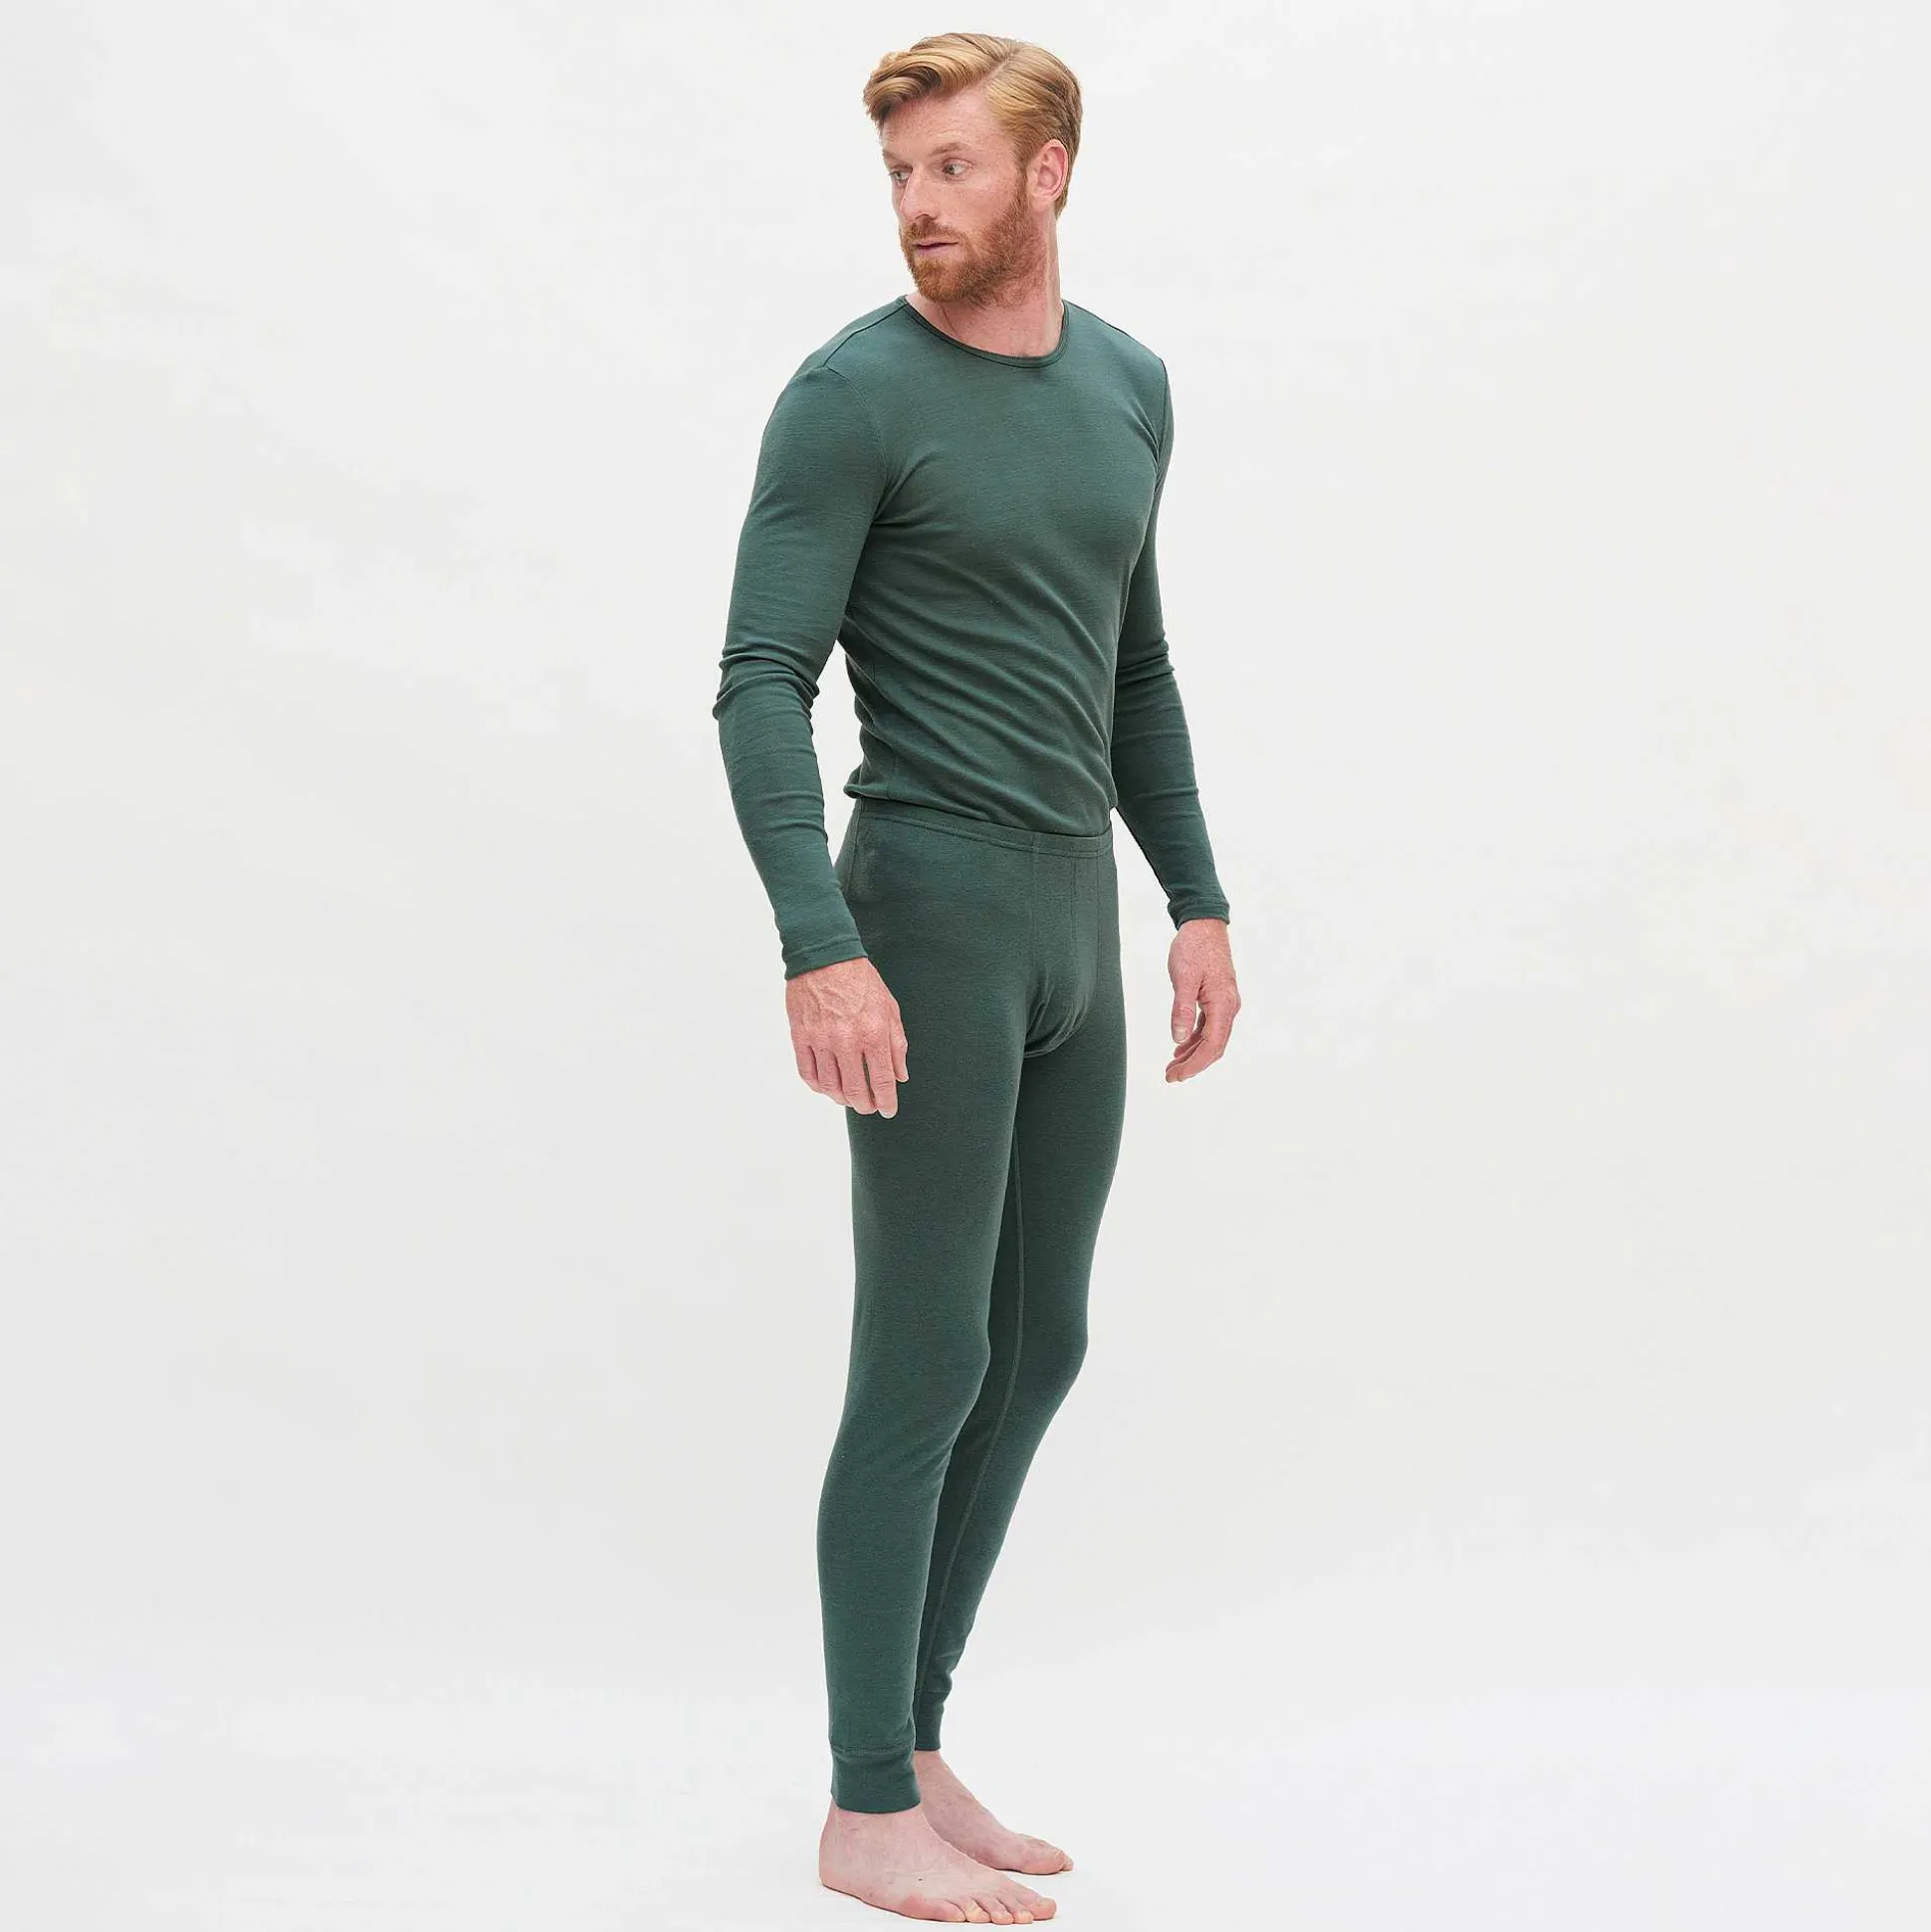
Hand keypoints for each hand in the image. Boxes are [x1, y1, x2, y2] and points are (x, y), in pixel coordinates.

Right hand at [786, 955, 908, 1115]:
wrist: (825, 957)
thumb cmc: (861, 981)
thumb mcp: (890, 1008)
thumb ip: (897, 1044)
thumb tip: (900, 1076)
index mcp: (873, 1033)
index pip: (882, 1080)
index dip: (886, 1101)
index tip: (888, 1110)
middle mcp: (847, 1040)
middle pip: (855, 1089)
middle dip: (864, 1105)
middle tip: (868, 1107)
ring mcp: (821, 1039)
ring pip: (830, 1086)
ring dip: (841, 1098)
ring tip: (848, 1098)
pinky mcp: (800, 1036)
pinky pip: (807, 1072)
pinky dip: (817, 1086)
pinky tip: (826, 1087)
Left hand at [1164, 918, 1238, 1081]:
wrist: (1204, 924)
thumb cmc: (1194, 947)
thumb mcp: (1184, 978)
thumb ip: (1182, 1009)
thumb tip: (1178, 1038)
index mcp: (1223, 1004)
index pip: (1211, 1045)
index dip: (1194, 1064)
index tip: (1176, 1076)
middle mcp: (1228, 1007)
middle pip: (1214, 1047)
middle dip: (1193, 1065)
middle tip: (1170, 1077)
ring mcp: (1224, 1003)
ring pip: (1211, 1038)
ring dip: (1192, 1054)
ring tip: (1172, 1066)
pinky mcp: (1217, 998)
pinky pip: (1208, 1026)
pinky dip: (1195, 1039)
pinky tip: (1180, 1046)